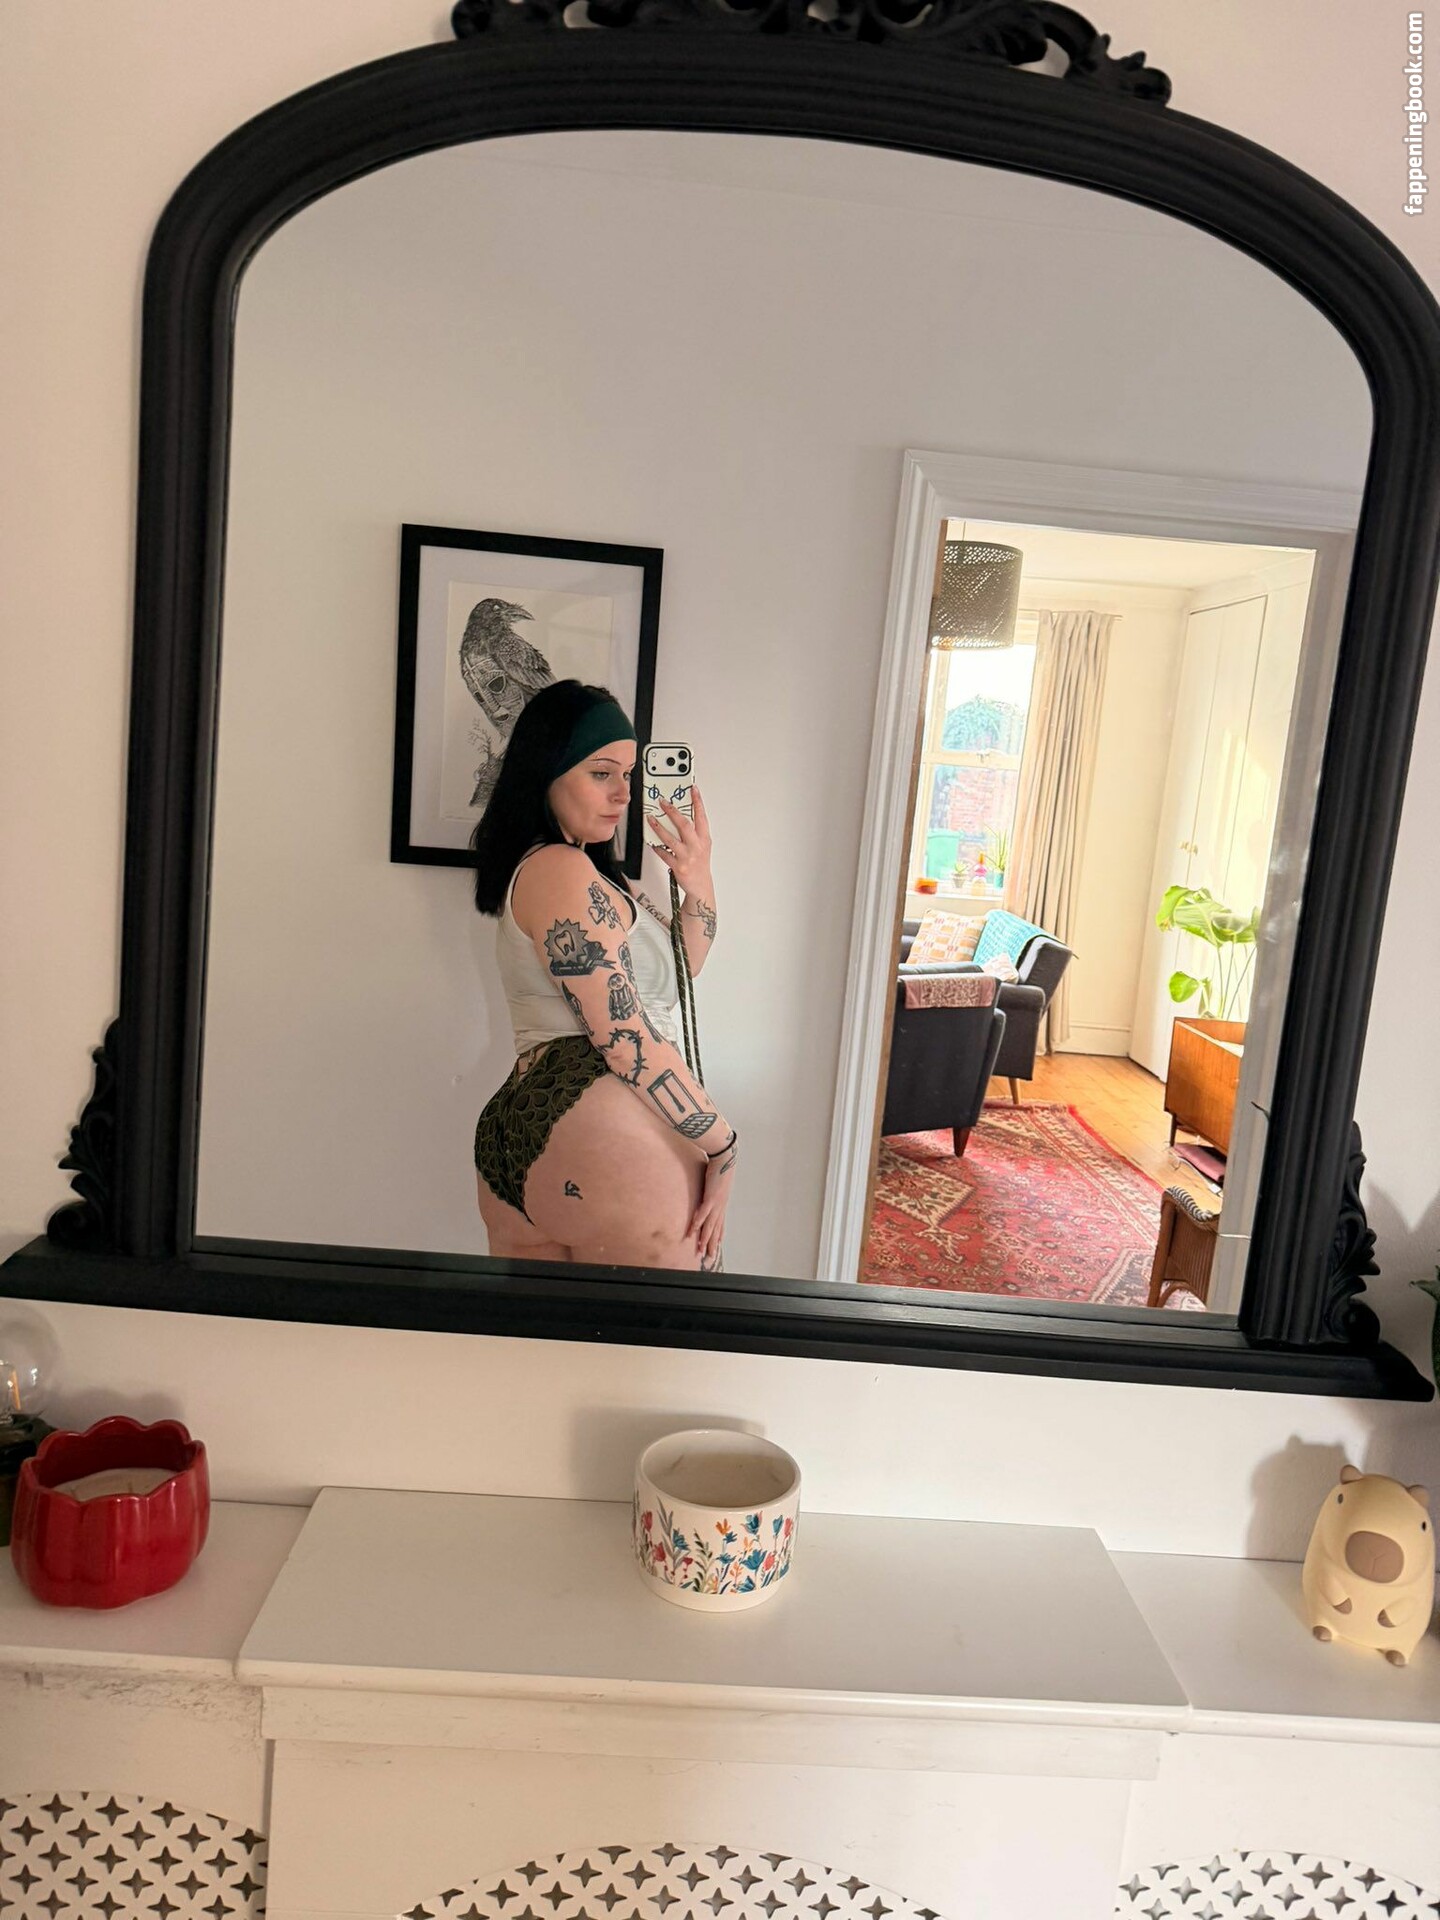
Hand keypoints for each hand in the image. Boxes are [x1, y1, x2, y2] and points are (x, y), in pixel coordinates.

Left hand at [649, 784, 712, 895]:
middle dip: (672, 811)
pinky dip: (657, 847)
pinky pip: (664, 854)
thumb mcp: (703, 845)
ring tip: (651, 819)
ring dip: (659, 827)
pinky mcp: (678, 866)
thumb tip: (680, 815)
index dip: (698, 801)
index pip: (701, 816)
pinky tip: (652, 842)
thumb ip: (694, 831)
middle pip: (684, 825)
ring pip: (670, 839)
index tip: (693, 789)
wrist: (700, 886)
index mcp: (704, 839)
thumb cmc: (700, 864)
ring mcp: (687, 857)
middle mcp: (696, 846)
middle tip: (663, 802)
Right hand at [689, 1125, 735, 1266]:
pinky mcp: (711, 1196)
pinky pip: (703, 1212)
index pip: (719, 1224)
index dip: (716, 1237)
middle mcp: (720, 1206)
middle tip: (708, 1258)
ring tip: (700, 1250)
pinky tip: (694, 1231)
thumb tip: (706, 1191)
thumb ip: (710, 1190)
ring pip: (710, 1225)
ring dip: (704, 1239)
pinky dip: (698, 1222)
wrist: (725, 1156)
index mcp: (721, 1203)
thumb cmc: (720, 1166)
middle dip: (711, 1245)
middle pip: (715, 1229)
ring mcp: (716, 1202)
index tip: (714, 1247)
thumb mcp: (715, 1182)